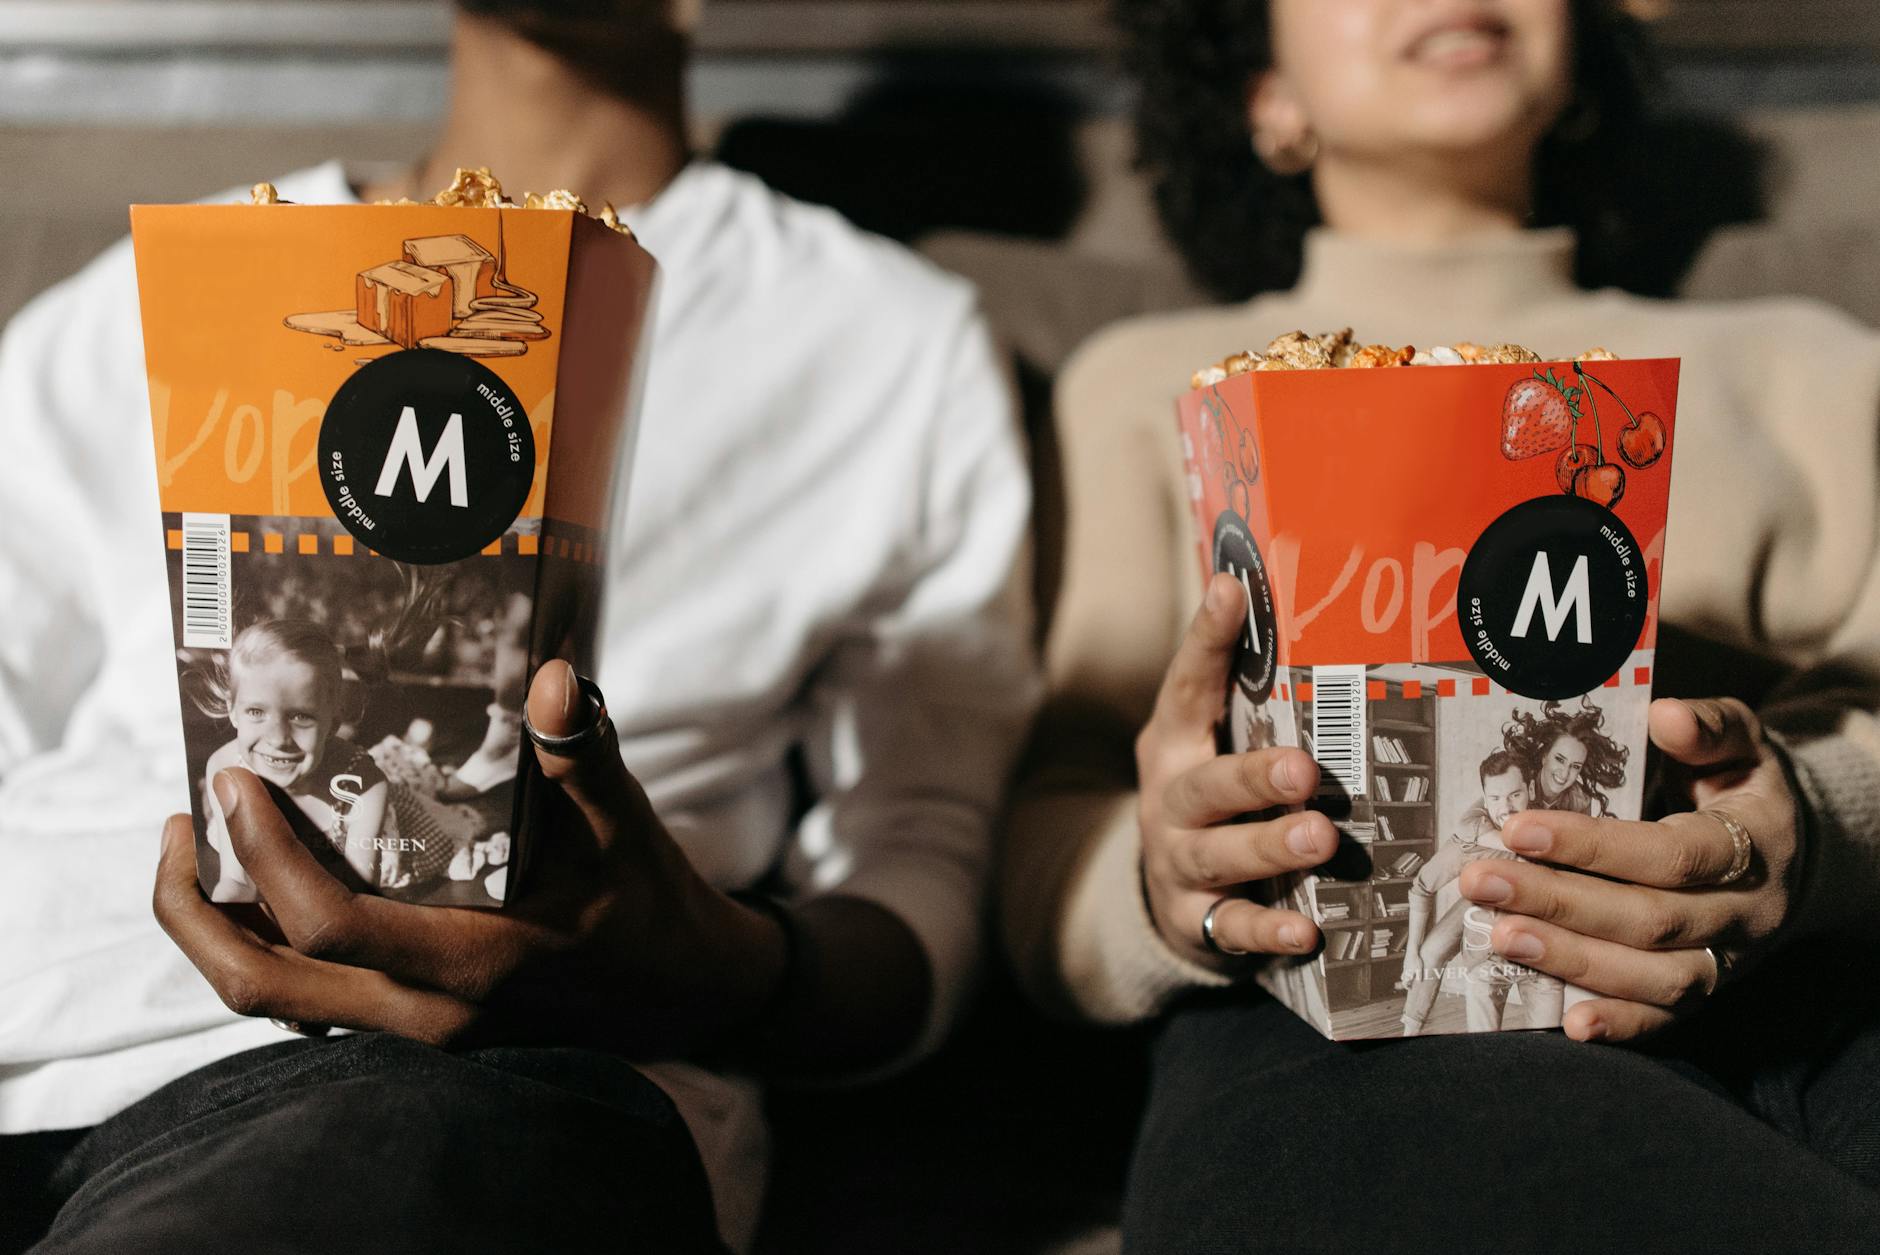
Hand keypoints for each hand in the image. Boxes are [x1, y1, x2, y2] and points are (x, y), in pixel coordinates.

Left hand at [153, 661, 785, 1054]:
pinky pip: (309, 1006)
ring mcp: (418, 1039)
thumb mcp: (627, 827)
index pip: (330, 925)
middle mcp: (430, 1018)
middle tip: (181, 823)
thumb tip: (550, 676)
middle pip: (264, 985)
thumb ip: (581, 755)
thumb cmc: (653, 905)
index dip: (265, 854)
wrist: (690, 994)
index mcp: (475, 964)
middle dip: (194, 908)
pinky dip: (269, 950)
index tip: (234, 783)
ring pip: (276, 1004)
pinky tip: (267, 892)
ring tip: (201, 851)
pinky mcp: (417, 1037)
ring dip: (221, 933)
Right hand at [1135, 574, 1338, 966]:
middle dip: (1252, 777)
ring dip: (1267, 846)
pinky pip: (1231, 927)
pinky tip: (1305, 930)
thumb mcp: (1213, 743)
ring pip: (1218, 855)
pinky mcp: (1196, 919)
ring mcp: (1178, 862)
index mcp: (1175, 743)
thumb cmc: (1214, 800)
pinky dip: (1266, 930)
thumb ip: (1244, 691)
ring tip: (1318, 838)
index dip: (1207, 638)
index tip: (1232, 590)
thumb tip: (1283, 592)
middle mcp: (1169, 800)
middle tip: (1303, 769)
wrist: (1166, 898)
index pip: (1186, 684)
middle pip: (1204, 786)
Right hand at [1396, 957, 1422, 990]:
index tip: (1409, 988)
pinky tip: (1412, 969)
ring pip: (1404, 973)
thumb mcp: (1419, 969)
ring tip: (1411, 977)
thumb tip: (1420, 981)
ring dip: (1406, 976)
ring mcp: (1405, 966)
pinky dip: (1407, 971)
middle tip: (1410, 984)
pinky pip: (1405, 968)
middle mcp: (1405, 971)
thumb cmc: (1416, 961)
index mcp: (1408, 973)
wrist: (1412, 951)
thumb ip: (1419, 976)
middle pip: (1403, 979)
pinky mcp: (1405, 962)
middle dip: (1406, 982)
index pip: (1405, 983)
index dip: (1406, 987)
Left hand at [1460, 697, 1800, 1043]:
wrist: (1790, 851)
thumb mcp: (1740, 742)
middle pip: (1650, 919)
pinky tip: (1569, 1024)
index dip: (1593, 847)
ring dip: (1574, 961)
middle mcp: (1744, 912)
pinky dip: (1622, 1025)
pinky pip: (1667, 1020)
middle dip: (1558, 903)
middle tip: (1481, 881)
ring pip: (1656, 977)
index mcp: (1752, 845)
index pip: (1671, 854)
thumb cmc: (1741, 786)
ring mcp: (1729, 959)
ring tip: (1502, 937)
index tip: (1518, 830)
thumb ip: (1709, 726)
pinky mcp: (1708, 991)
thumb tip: (1665, 716)